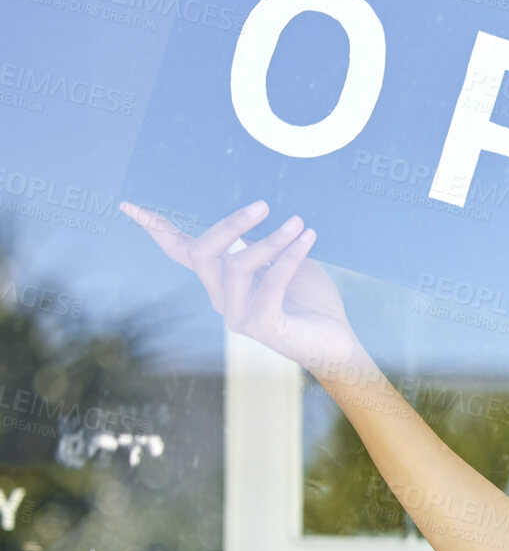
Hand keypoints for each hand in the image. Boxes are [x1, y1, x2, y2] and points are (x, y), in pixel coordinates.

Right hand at [120, 200, 362, 377]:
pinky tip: (306, 240)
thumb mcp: (285, 262)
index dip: (157, 230)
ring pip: (236, 267)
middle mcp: (222, 300)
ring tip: (298, 223)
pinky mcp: (263, 328)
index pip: (182, 253)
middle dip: (229, 225)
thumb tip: (256, 210)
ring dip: (270, 241)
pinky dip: (288, 257)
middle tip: (263, 204)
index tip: (129, 206)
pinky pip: (269, 284)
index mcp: (222, 282)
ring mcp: (239, 317)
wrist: (338, 345)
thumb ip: (264, 243)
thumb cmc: (312, 302)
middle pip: (202, 253)